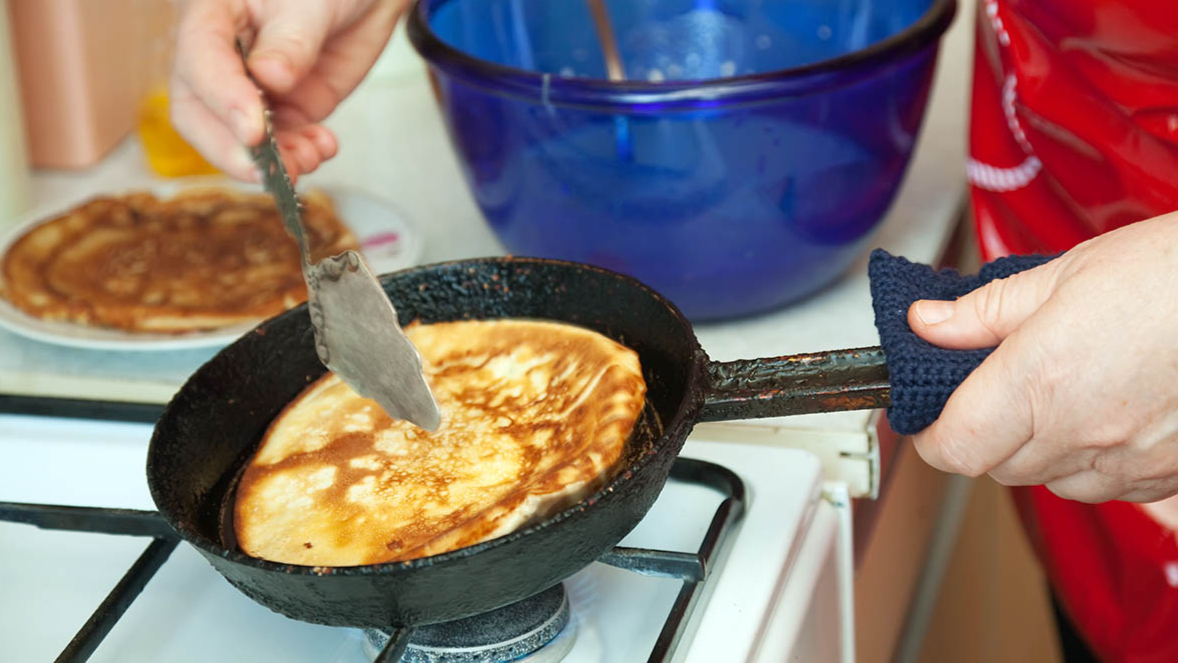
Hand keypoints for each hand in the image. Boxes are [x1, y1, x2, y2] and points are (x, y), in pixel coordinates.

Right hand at [170, 0, 405, 180]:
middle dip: (231, 149)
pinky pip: (281, 144)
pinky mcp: (285, 110)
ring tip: (310, 158)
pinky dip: (300, 155)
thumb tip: (269, 77)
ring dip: (272, 160)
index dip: (222, 100)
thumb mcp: (310, 1)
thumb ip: (292, 39)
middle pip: (198, 113)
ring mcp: (252, 89)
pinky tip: (323, 147)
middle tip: (268, 169)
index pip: (199, 61)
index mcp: (211, 15)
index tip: (253, 131)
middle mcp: (221, 58)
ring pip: (238, 139)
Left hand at [906, 212, 1177, 502]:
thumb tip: (927, 325)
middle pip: (995, 466)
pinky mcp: (1167, 474)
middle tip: (997, 386)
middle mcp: (1082, 431)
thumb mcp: (1064, 273)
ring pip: (1050, 481)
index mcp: (1041, 380)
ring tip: (1061, 393)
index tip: (930, 413)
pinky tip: (1105, 413)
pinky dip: (1090, 461)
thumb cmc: (1173, 272)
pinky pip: (1107, 488)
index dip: (931, 434)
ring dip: (1036, 450)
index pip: (954, 446)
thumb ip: (984, 312)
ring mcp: (1130, 459)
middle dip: (982, 433)